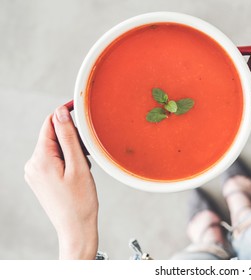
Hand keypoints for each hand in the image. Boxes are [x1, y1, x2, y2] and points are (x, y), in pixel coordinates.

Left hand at [24, 106, 97, 258]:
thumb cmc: (80, 201)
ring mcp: (34, 173)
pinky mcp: (40, 179)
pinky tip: (77, 173)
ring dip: (71, 150)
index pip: (50, 124)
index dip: (65, 114)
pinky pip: (53, 160)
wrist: (75, 228)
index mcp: (40, 159)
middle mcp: (32, 164)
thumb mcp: (78, 166)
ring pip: (54, 148)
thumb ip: (68, 137)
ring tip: (84, 167)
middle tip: (88, 152)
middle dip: (72, 138)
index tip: (80, 107)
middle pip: (52, 136)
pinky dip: (67, 160)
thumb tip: (60, 112)